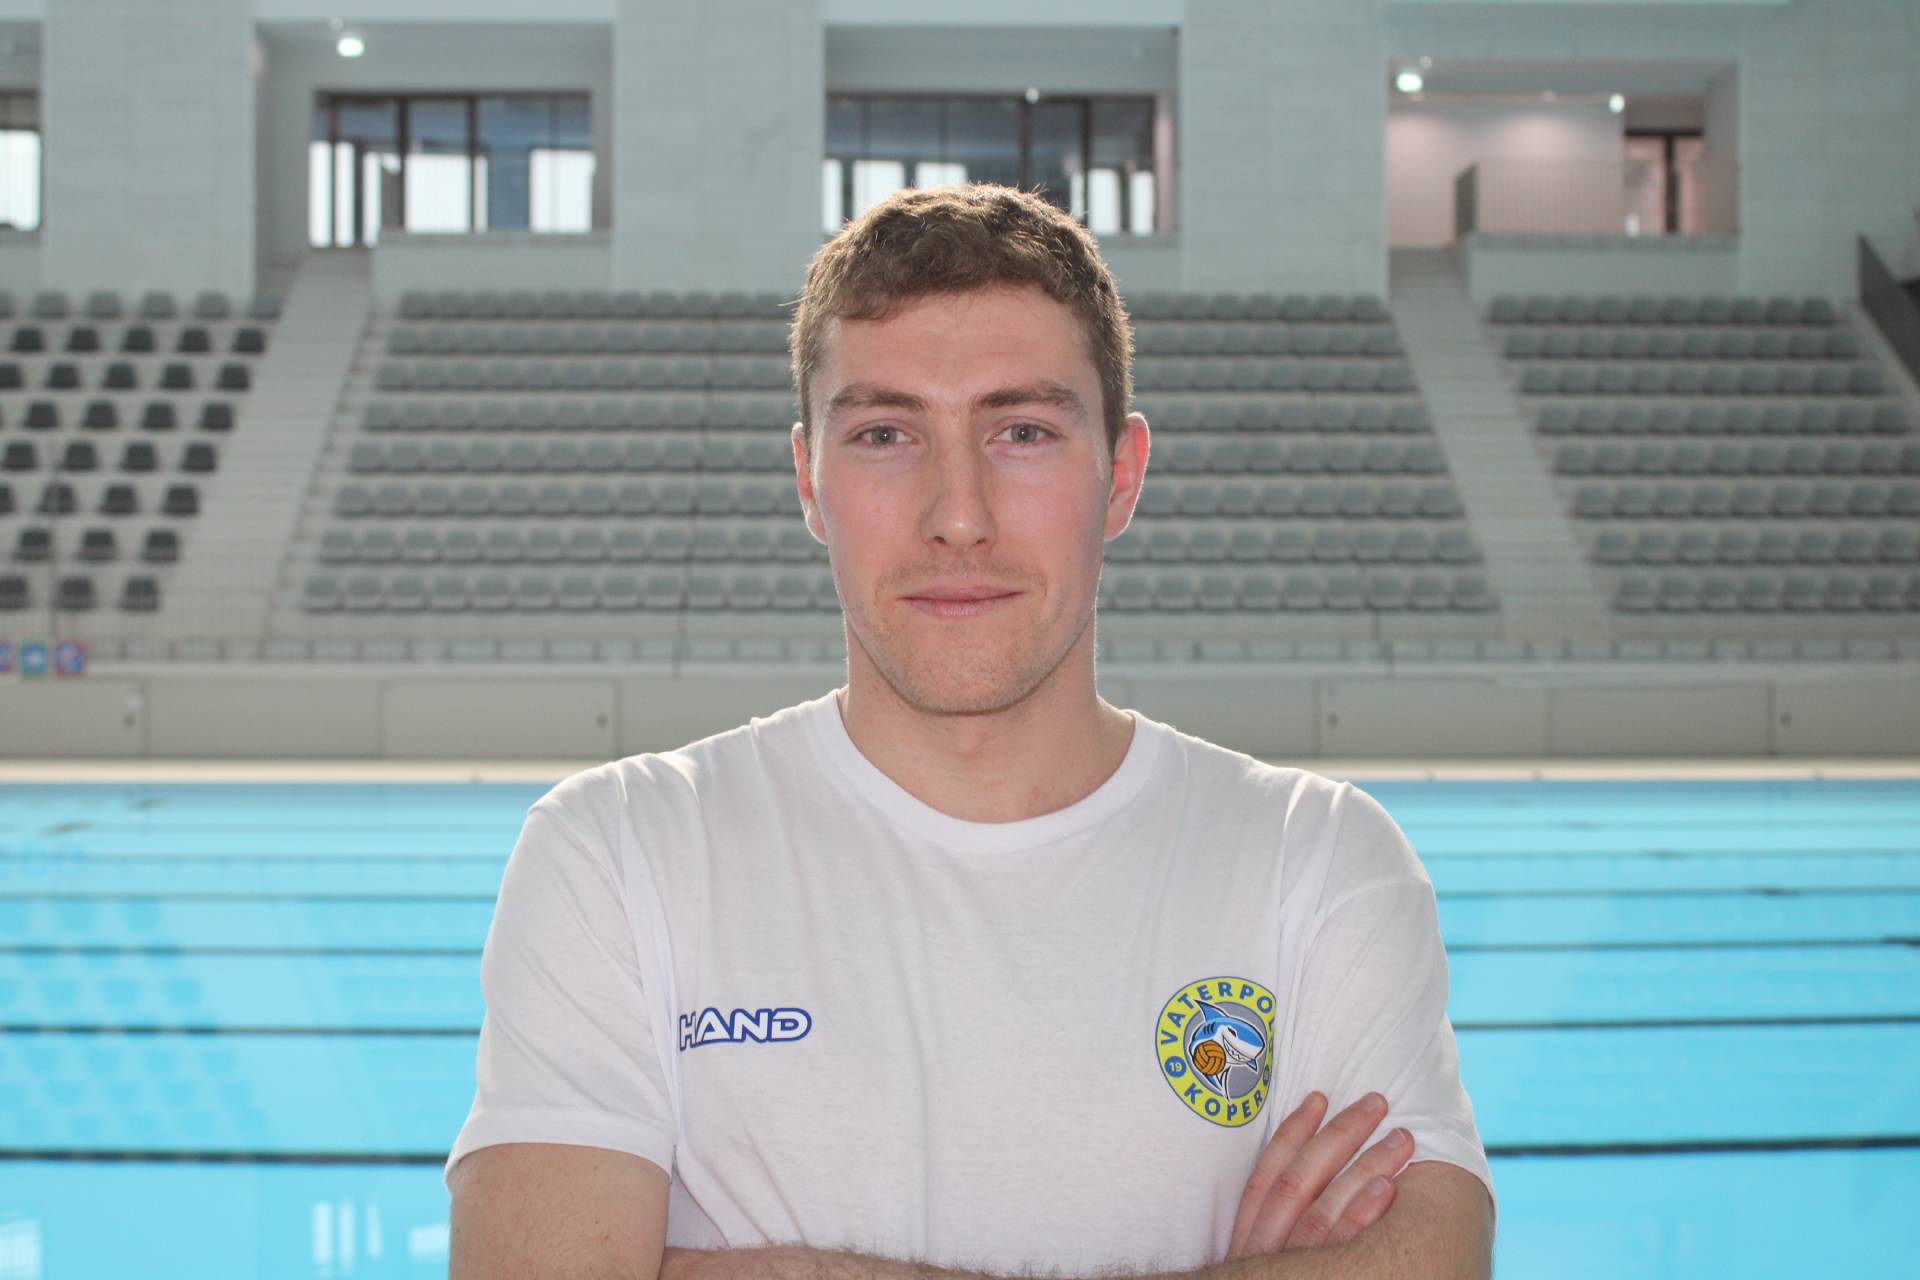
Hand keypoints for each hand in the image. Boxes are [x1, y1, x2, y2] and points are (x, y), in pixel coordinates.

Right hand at [1223, 1090, 1412, 1259]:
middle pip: (1298, 1181)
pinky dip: (1362, 1214)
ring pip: (1324, 1209)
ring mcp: (1293, 1266)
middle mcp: (1264, 1247)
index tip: (1319, 1097)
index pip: (1265, 1175)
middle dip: (1338, 1135)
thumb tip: (1314, 1167)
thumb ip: (1280, 1222)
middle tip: (1376, 1102)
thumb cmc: (1277, 1279)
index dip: (1292, 1133)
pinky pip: (1343, 1247)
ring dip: (1364, 1167)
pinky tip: (1388, 1187)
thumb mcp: (1264, 1255)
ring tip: (1400, 1138)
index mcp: (1248, 1236)